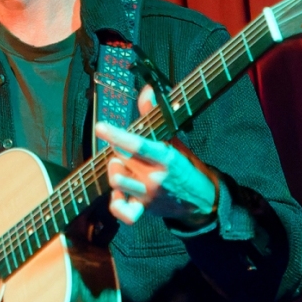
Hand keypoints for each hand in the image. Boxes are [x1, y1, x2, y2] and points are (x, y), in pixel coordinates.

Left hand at [94, 85, 217, 226]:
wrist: (199, 201)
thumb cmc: (184, 167)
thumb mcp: (173, 141)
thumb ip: (154, 116)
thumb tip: (146, 90)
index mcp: (165, 157)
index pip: (137, 145)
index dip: (116, 135)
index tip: (101, 127)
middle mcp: (155, 177)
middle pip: (121, 159)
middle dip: (118, 151)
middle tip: (126, 149)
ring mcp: (148, 195)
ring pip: (117, 181)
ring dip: (115, 171)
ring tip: (122, 168)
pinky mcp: (144, 209)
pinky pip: (122, 211)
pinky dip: (116, 203)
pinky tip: (119, 193)